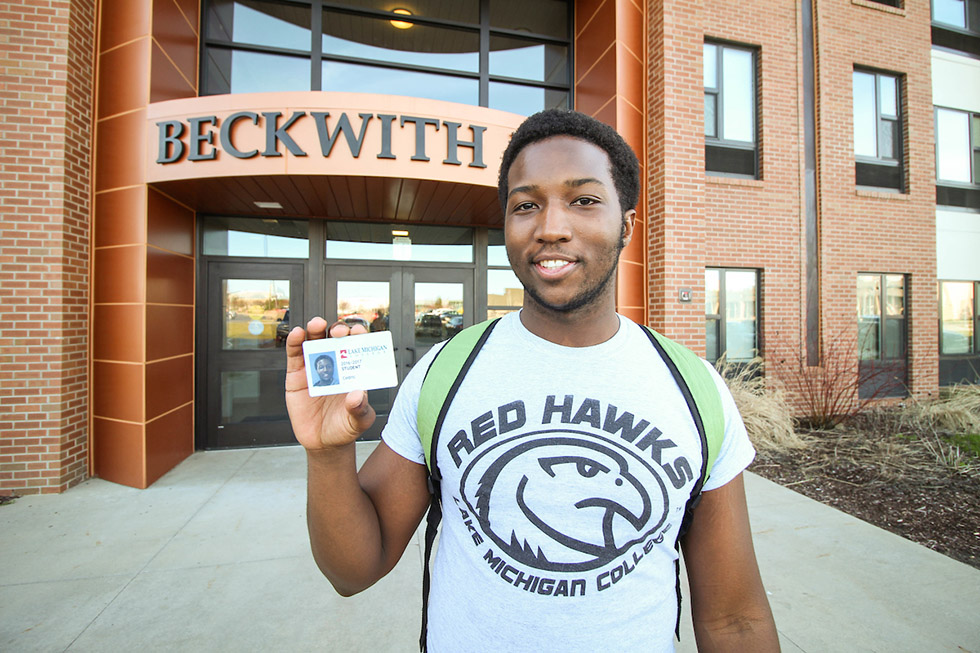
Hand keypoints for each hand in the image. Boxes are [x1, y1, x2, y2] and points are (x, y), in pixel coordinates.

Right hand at [285, 317, 374, 450]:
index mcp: (353, 370)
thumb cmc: (345, 427)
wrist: (323, 443)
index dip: (358, 335)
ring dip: (315, 329)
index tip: (360, 332)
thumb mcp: (359, 421)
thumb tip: (357, 395)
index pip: (357, 346)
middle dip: (338, 330)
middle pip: (335, 339)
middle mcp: (335, 364)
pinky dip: (294, 341)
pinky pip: (294, 354)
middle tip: (339, 332)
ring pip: (314, 341)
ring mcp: (315, 367)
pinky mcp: (296, 374)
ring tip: (317, 325)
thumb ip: (360, 409)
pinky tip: (297, 334)